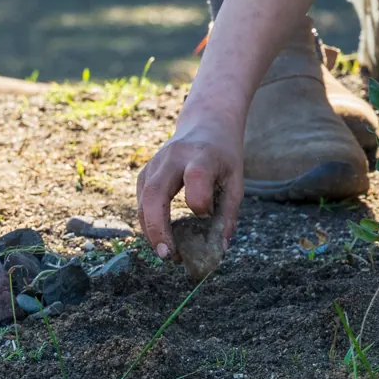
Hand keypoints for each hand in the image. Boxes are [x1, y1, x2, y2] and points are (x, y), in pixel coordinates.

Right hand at [136, 116, 244, 259]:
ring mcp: (156, 163)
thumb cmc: (224, 154)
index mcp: (202, 155)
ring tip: (168, 253)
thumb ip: (229, 213)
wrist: (207, 122)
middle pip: (155, 193)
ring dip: (150, 230)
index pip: (196, 180)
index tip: (208, 215)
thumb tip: (220, 249)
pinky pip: (141, 200)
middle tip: (168, 256)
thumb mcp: (236, 179)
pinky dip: (148, 221)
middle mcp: (174, 157)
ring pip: (143, 200)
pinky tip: (161, 236)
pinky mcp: (146, 172)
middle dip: (157, 228)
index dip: (201, 205)